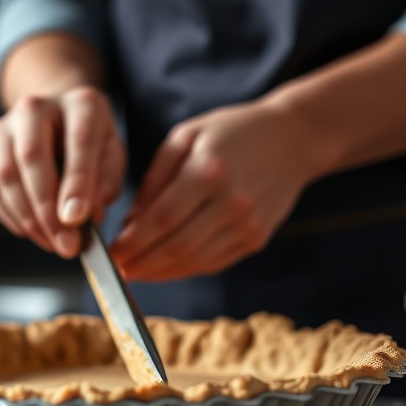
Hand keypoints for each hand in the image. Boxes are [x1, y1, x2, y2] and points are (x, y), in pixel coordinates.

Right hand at [0, 86, 126, 256]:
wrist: (60, 127)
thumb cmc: (92, 147)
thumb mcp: (112, 159)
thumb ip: (104, 184)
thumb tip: (82, 216)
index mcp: (80, 104)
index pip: (78, 141)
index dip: (77, 183)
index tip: (77, 219)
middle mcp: (36, 107)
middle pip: (32, 155)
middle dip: (47, 208)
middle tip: (65, 244)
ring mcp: (5, 127)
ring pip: (5, 174)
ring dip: (28, 217)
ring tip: (52, 243)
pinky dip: (10, 216)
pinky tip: (32, 231)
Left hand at [111, 100, 318, 281]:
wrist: (294, 139)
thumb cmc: (233, 132)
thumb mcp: (186, 137)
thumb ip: (155, 179)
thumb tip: (130, 223)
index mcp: (208, 170)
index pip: (161, 219)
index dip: (132, 242)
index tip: (111, 252)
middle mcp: (231, 202)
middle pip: (176, 247)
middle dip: (141, 263)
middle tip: (119, 269)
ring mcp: (248, 225)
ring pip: (194, 261)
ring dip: (160, 272)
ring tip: (136, 271)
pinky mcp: (257, 239)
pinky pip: (214, 263)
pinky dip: (185, 269)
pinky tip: (165, 267)